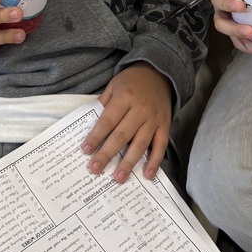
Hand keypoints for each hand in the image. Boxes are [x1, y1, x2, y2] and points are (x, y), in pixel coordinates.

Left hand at [81, 64, 172, 183]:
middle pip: (122, 135)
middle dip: (107, 153)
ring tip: (118, 178)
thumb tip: (91, 126)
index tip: (86, 150)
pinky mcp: (165, 126)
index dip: (96, 136)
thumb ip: (104, 104)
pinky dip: (155, 161)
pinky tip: (147, 175)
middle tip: (95, 169)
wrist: (159, 73)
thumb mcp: (114, 86)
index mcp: (125, 97)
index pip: (108, 120)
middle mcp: (140, 109)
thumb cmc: (132, 81)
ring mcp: (154, 119)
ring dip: (129, 162)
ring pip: (141, 144)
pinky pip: (161, 146)